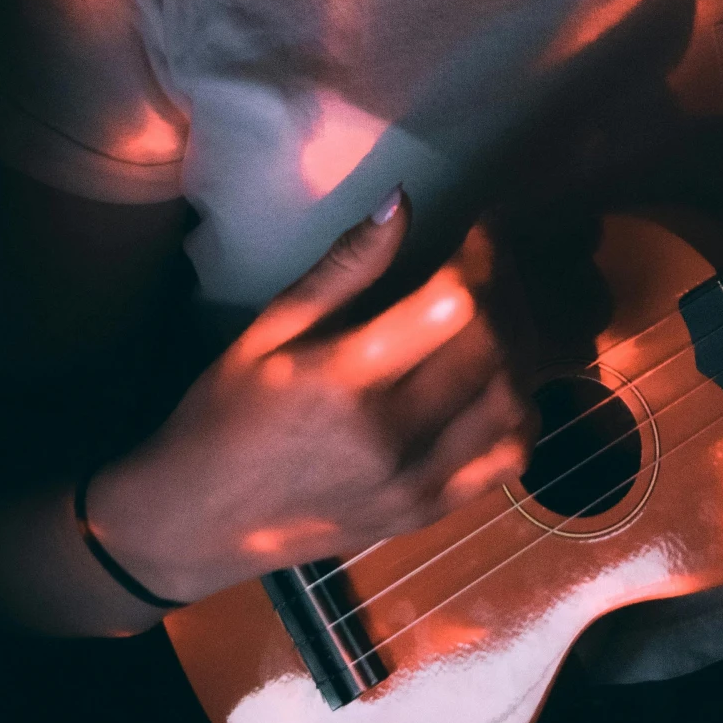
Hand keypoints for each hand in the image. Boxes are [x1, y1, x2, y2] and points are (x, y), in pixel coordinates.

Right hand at [86, 193, 535, 602]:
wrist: (200, 522)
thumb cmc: (227, 412)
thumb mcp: (268, 329)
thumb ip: (343, 267)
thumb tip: (403, 200)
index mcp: (347, 380)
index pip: (458, 303)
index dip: (483, 254)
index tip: (479, 225)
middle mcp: (394, 437)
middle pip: (496, 347)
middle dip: (507, 288)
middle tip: (492, 260)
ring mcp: (418, 485)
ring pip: (513, 400)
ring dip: (522, 344)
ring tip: (498, 310)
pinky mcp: (429, 514)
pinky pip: (509, 458)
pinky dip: (521, 411)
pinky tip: (499, 378)